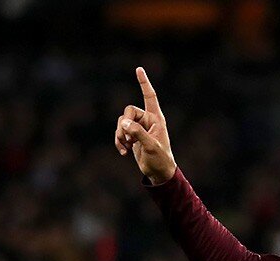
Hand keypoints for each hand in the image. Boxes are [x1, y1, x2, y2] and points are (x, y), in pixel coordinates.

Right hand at [115, 67, 176, 184]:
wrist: (158, 172)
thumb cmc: (160, 158)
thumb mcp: (150, 146)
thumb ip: (138, 133)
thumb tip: (124, 124)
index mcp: (156, 118)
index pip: (150, 96)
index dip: (144, 83)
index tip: (139, 69)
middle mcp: (147, 120)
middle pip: (128, 111)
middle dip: (124, 124)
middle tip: (127, 138)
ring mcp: (138, 128)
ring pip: (122, 122)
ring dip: (120, 135)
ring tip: (126, 147)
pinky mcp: (132, 136)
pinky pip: (120, 132)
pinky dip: (119, 141)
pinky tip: (124, 152)